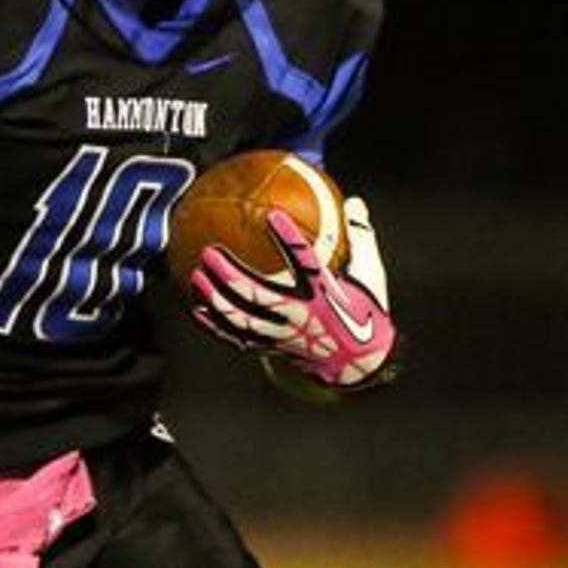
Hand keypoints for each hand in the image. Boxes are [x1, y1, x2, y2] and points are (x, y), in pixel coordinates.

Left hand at [190, 196, 399, 389]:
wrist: (359, 365)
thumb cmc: (365, 312)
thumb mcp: (371, 276)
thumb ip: (361, 238)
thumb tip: (355, 202)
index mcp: (325, 294)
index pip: (306, 262)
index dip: (289, 239)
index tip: (272, 214)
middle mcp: (301, 316)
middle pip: (258, 295)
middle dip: (230, 274)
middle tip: (208, 251)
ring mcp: (283, 335)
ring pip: (242, 318)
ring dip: (215, 297)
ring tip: (196, 275)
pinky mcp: (272, 349)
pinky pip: (237, 337)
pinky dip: (215, 324)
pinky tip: (197, 309)